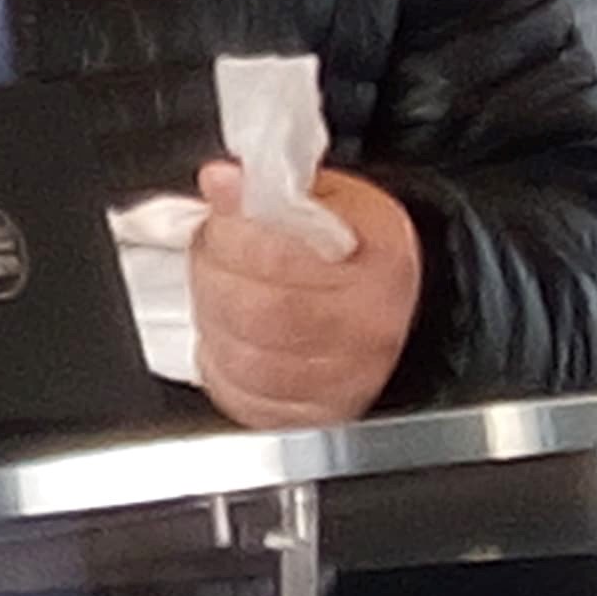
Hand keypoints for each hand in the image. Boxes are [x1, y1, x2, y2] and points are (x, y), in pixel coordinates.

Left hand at [188, 161, 420, 428]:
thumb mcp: (328, 197)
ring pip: (244, 358)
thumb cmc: (352, 248)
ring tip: (223, 288)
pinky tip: (230, 333)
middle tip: (215, 250)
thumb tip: (223, 180)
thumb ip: (273, 187)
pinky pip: (243, 396)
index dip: (232, 232)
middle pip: (256, 312)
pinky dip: (221, 363)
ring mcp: (343, 383)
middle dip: (215, 273)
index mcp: (379, 265)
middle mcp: (368, 331)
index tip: (216, 205)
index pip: (281, 258)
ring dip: (214, 318)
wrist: (382, 300)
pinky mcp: (309, 415)